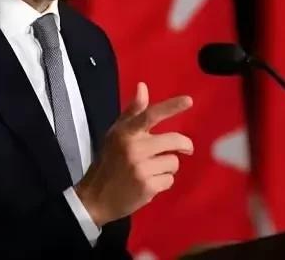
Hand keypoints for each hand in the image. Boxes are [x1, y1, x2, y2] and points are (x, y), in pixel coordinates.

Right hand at [74, 82, 193, 226]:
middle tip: (185, 148)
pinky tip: (149, 182)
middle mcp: (134, 149)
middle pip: (174, 140)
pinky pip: (170, 179)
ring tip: (152, 170)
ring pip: (174, 162)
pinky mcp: (147, 187)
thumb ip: (132, 112)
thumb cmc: (109, 162)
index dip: (170, 107)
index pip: (150, 115)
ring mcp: (141, 169)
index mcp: (126, 133)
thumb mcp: (116, 134)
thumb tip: (143, 86)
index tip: (188, 100)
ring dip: (167, 166)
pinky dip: (163, 181)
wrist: (96, 198)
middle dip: (183, 145)